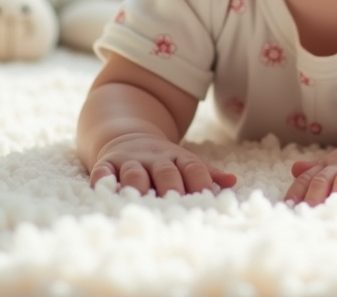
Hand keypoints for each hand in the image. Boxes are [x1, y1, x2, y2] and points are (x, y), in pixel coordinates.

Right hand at [89, 132, 235, 195]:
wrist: (126, 134)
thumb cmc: (162, 159)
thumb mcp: (184, 160)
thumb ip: (206, 173)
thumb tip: (232, 182)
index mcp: (177, 158)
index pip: (192, 167)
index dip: (200, 181)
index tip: (205, 196)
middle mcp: (154, 158)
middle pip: (165, 171)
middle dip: (171, 186)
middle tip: (174, 202)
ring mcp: (130, 160)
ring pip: (134, 172)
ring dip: (137, 185)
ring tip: (140, 199)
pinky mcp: (107, 163)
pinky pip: (104, 170)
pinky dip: (103, 179)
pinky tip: (104, 188)